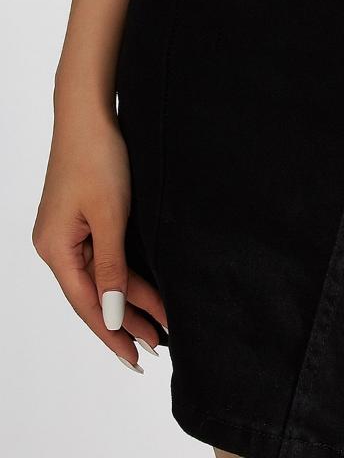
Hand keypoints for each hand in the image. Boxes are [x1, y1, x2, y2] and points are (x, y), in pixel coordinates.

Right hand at [32, 108, 167, 371]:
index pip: (87, 304)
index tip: (136, 358)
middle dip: (125, 322)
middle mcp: (56, 247)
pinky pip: (103, 259)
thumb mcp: (110, 216)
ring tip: (157, 326)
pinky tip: (143, 290)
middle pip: (94, 295)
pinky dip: (124, 276)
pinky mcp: (83, 221)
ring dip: (129, 301)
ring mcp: (68, 234)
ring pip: (101, 278)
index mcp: (55, 249)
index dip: (112, 333)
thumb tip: (113, 312)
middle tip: (156, 347)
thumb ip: (111, 267)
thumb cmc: (98, 159)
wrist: (89, 117)